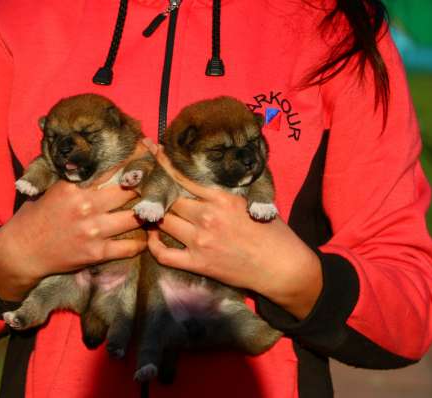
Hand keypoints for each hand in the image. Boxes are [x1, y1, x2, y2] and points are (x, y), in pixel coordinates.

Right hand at [0, 168, 145, 301]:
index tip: (148, 154)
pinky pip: (129, 247)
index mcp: (74, 186)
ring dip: (146, 214)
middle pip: (129, 190)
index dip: (133, 161)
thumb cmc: (35, 216)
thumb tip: (92, 155)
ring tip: (154, 210)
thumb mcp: (50, 188)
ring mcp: (92, 230)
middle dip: (146, 185)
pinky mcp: (96, 253)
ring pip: (134, 218)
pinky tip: (145, 238)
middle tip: (159, 183)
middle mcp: (86, 205)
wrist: (21, 252)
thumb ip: (73, 175)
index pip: (111, 168)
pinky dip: (141, 242)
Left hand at [142, 140, 321, 319]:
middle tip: (149, 188)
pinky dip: (153, 245)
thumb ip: (225, 193)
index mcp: (222, 198)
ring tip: (151, 212)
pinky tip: (153, 237)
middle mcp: (208, 217)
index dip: (165, 164)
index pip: (184, 177)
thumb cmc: (273, 233)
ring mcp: (200, 241)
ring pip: (164, 222)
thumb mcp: (251, 203)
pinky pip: (164, 254)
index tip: (153, 150)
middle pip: (170, 199)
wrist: (282, 268)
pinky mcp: (198, 263)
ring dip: (156, 216)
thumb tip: (206, 181)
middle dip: (159, 192)